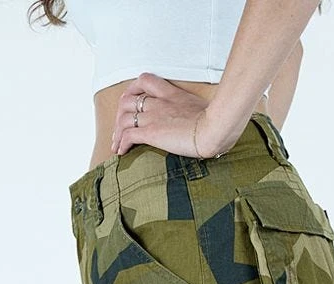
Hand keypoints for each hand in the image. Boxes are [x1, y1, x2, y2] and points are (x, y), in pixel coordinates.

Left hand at [111, 72, 229, 157]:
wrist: (215, 128)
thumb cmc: (217, 122)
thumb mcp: (205, 109)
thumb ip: (196, 112)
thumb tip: (204, 122)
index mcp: (171, 94)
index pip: (145, 81)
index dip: (133, 89)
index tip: (131, 101)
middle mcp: (158, 103)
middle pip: (127, 100)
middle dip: (119, 114)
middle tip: (119, 128)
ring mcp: (153, 117)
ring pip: (123, 118)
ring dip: (117, 132)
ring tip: (116, 144)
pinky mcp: (152, 132)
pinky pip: (128, 135)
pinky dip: (121, 143)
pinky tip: (121, 152)